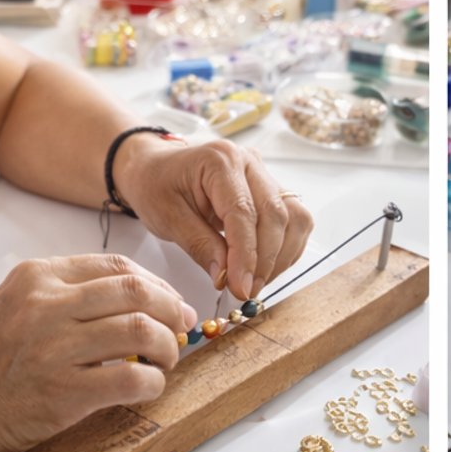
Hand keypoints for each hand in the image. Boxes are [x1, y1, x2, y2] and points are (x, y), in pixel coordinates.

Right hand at [0, 253, 197, 451]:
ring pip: (142, 331)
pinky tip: (148, 387)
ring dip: (167, 348)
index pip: (117, 267)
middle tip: (180, 329)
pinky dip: (153, 383)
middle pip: (138, 292)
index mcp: (37, 278)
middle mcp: (46, 306)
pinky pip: (132, 379)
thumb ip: (66, 296)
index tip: (170, 302)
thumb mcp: (14, 305)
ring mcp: (55, 348)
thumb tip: (136, 301)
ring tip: (165, 361)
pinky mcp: (63, 393)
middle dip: (172, 310)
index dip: (156, 285)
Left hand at [115, 136, 313, 300]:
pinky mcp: (272, 191)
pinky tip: (262, 268)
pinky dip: (284, 250)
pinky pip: (294, 222)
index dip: (246, 255)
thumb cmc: (155, 185)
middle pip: (276, 215)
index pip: (244, 212)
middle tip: (245, 291)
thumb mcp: (166, 217)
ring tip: (253, 282)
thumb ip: (199, 244)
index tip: (241, 288)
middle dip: (265, 261)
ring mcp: (265, 175)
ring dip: (279, 257)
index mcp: (220, 160)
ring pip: (294, 219)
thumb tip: (226, 276)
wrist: (156, 168)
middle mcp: (249, 162)